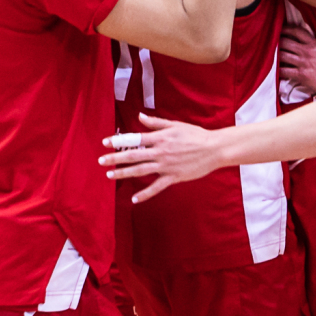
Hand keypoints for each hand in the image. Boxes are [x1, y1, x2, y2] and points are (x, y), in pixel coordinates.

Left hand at [99, 114, 222, 202]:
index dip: (118, 141)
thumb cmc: (195, 135)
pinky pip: (156, 187)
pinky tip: (134, 199)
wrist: (214, 149)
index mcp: (160, 137)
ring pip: (140, 170)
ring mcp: (166, 165)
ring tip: (110, 175)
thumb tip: (140, 116)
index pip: (134, 139)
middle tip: (101, 161)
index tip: (105, 143)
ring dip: (124, 173)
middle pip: (133, 155)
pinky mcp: (174, 177)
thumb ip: (156, 123)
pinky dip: (145, 194)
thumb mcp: (175, 125)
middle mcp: (160, 151)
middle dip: (115, 158)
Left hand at [278, 22, 315, 96]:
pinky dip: (278, 70)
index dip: (286, 28)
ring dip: (276, 55)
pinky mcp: (300, 75)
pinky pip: (284, 71)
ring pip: (283, 55)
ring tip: (271, 55)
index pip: (297, 31)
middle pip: (285, 42)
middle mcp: (306, 52)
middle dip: (278, 42)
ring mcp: (303, 63)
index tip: (280, 29)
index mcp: (313, 43)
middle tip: (273, 42)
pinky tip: (275, 69)